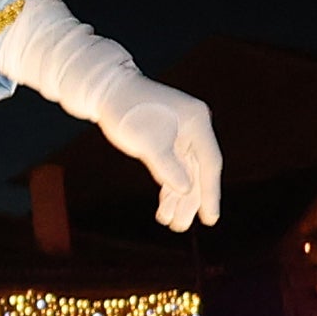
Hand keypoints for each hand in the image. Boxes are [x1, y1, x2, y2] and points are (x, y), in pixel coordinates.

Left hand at [0, 0, 224, 231]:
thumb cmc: (128, 110)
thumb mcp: (148, 142)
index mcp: (197, 122)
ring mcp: (181, 134)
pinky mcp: (167, 139)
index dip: (210, 193)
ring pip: (185, 173)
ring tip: (171, 223)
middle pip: (197, 172)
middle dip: (190, 201)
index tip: (210, 219)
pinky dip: (168, 187)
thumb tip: (187, 191)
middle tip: (182, 226)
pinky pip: (173, 168)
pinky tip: (164, 207)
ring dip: (177, 198)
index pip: (210, 163)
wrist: (105, 89)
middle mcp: (194, 128)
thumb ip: (168, 167)